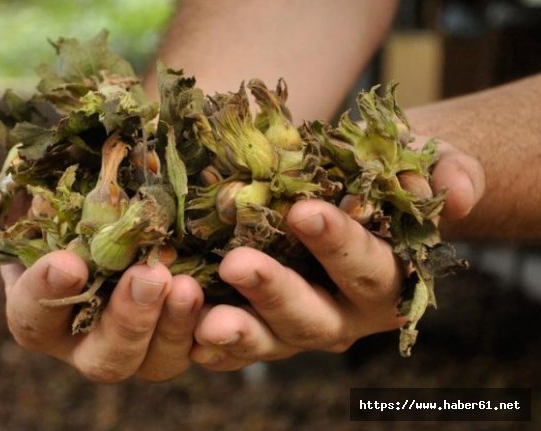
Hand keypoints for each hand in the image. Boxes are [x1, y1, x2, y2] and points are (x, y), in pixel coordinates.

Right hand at [0, 183, 203, 381]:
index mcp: (48, 314)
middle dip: (124, 322)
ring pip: (159, 362)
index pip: (36, 320)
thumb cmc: (73, 195)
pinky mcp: (198, 331)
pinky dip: (222, 335)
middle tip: (148, 275)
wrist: (141, 184)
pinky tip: (235, 304)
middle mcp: (96, 340)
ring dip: (174, 329)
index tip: (69, 262)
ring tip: (188, 283)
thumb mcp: (22, 195)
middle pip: (104, 358)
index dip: (48, 295)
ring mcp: (151, 343)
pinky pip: (211, 349)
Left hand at [190, 143, 484, 369]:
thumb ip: (449, 174)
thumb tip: (456, 193)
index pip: (368, 266)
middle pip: (314, 316)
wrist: (359, 189)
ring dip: (240, 332)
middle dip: (276, 291)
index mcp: (391, 280)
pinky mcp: (265, 325)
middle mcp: (347, 314)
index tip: (303, 211)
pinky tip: (188, 332)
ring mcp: (302, 325)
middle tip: (237, 263)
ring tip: (206, 321)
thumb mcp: (429, 161)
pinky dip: (213, 344)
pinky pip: (239, 347)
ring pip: (272, 340)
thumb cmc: (393, 171)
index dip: (339, 243)